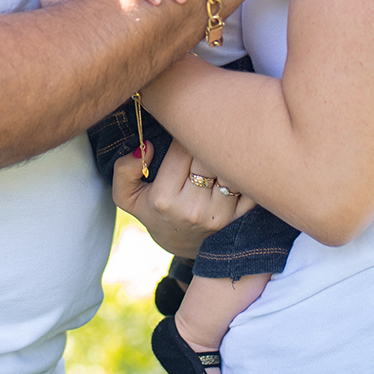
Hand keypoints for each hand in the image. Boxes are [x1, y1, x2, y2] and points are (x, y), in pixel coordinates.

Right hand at [112, 139, 254, 255]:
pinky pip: (249, 187)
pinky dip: (244, 172)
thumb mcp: (127, 196)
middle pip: (208, 156)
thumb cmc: (153, 211)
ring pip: (229, 169)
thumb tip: (144, 146)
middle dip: (206, 140)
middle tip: (205, 132)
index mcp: (164, 197)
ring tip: (218, 147)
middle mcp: (193, 208)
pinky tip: (234, 165)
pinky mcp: (237, 218)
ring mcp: (218, 214)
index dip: (185, 133)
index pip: (182, 148)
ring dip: (225, 154)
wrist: (179, 243)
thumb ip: (124, 170)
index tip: (184, 130)